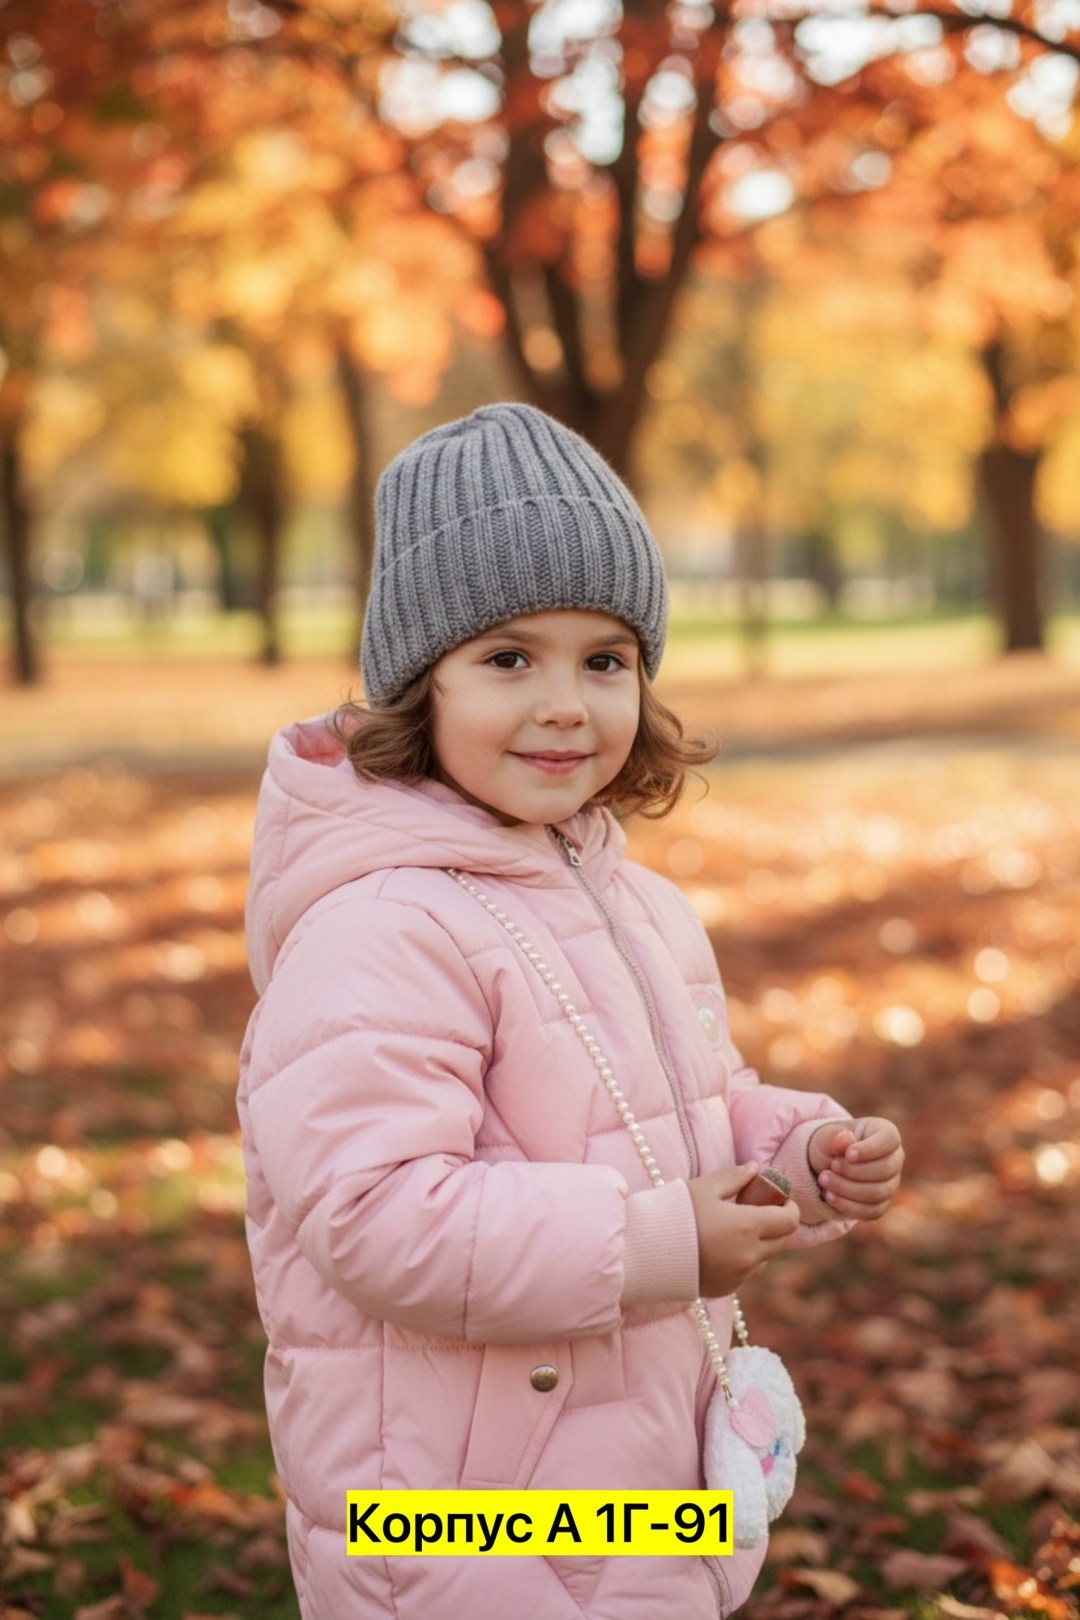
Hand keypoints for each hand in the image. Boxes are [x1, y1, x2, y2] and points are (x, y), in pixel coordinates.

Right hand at [687, 1163, 800, 1297]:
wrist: (646, 1252)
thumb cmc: (675, 1213)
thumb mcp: (703, 1187)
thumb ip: (734, 1176)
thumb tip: (755, 1168)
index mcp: (747, 1226)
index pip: (790, 1220)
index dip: (790, 1207)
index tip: (779, 1198)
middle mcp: (749, 1255)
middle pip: (780, 1240)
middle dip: (774, 1224)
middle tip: (754, 1210)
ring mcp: (738, 1276)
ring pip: (764, 1258)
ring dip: (759, 1244)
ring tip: (734, 1230)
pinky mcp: (726, 1288)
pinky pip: (746, 1273)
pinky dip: (742, 1260)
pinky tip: (720, 1248)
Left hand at [807, 1117, 903, 1219]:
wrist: (827, 1164)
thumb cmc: (832, 1143)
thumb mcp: (827, 1135)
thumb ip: (835, 1136)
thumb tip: (845, 1139)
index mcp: (886, 1133)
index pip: (890, 1140)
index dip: (870, 1149)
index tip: (848, 1154)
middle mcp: (894, 1159)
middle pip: (885, 1170)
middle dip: (854, 1171)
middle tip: (832, 1165)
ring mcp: (891, 1184)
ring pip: (878, 1193)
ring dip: (847, 1189)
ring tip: (824, 1179)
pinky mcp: (882, 1204)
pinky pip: (871, 1211)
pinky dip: (848, 1205)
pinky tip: (829, 1196)